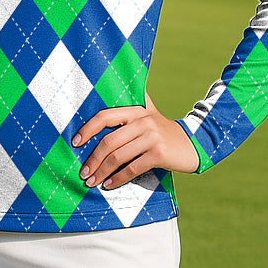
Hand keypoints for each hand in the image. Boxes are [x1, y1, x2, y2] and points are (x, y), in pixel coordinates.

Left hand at [72, 93, 198, 190]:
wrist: (193, 144)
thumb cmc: (163, 131)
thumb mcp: (149, 113)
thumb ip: (133, 103)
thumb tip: (114, 83)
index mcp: (135, 110)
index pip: (105, 116)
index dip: (87, 129)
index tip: (75, 142)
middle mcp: (142, 121)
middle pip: (109, 141)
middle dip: (93, 159)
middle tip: (83, 172)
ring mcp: (151, 137)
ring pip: (118, 156)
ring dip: (102, 171)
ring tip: (92, 181)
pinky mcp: (158, 154)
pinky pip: (132, 168)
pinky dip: (118, 178)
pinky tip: (109, 185)